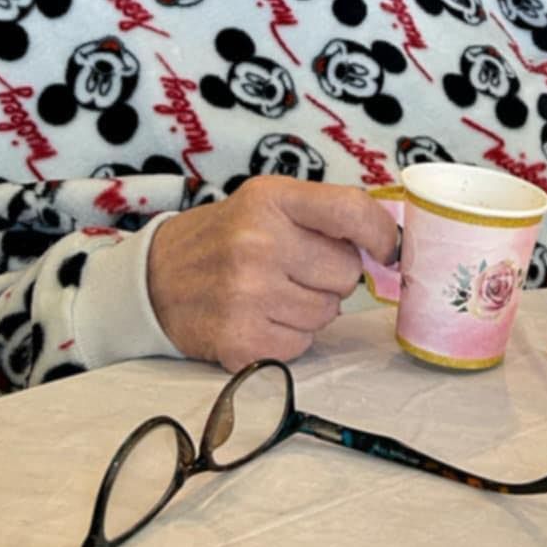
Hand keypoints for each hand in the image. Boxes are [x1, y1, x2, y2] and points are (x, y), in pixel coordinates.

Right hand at [147, 177, 398, 370]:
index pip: (351, 210)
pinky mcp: (240, 341)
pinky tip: (258, 318)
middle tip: (294, 269)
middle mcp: (258, 244)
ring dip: (310, 308)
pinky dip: (287, 337)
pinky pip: (301, 346)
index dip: (382, 234)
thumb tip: (390, 242)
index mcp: (270, 200)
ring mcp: (247, 295)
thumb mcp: (266, 203)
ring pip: (328, 313)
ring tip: (271, 292)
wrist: (155, 279)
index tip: (387, 249)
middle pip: (347, 272)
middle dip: (330, 275)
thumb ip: (324, 214)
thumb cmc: (224, 237)